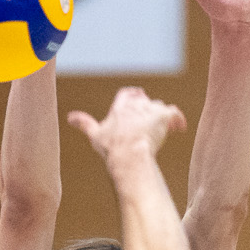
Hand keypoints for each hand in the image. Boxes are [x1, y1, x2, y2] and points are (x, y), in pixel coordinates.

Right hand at [68, 88, 186, 162]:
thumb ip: (84, 123)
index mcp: (119, 108)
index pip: (127, 94)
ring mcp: (150, 110)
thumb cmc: (111, 148)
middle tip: (153, 118)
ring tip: (167, 128)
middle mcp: (135, 106)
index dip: (133, 96)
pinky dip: (178, 120)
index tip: (138, 96)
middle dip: (149, 108)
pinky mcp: (163, 116)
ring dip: (162, 116)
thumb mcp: (95, 135)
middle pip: (145, 101)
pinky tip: (180, 128)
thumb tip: (69, 117)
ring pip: (160, 107)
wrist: (129, 155)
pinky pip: (174, 113)